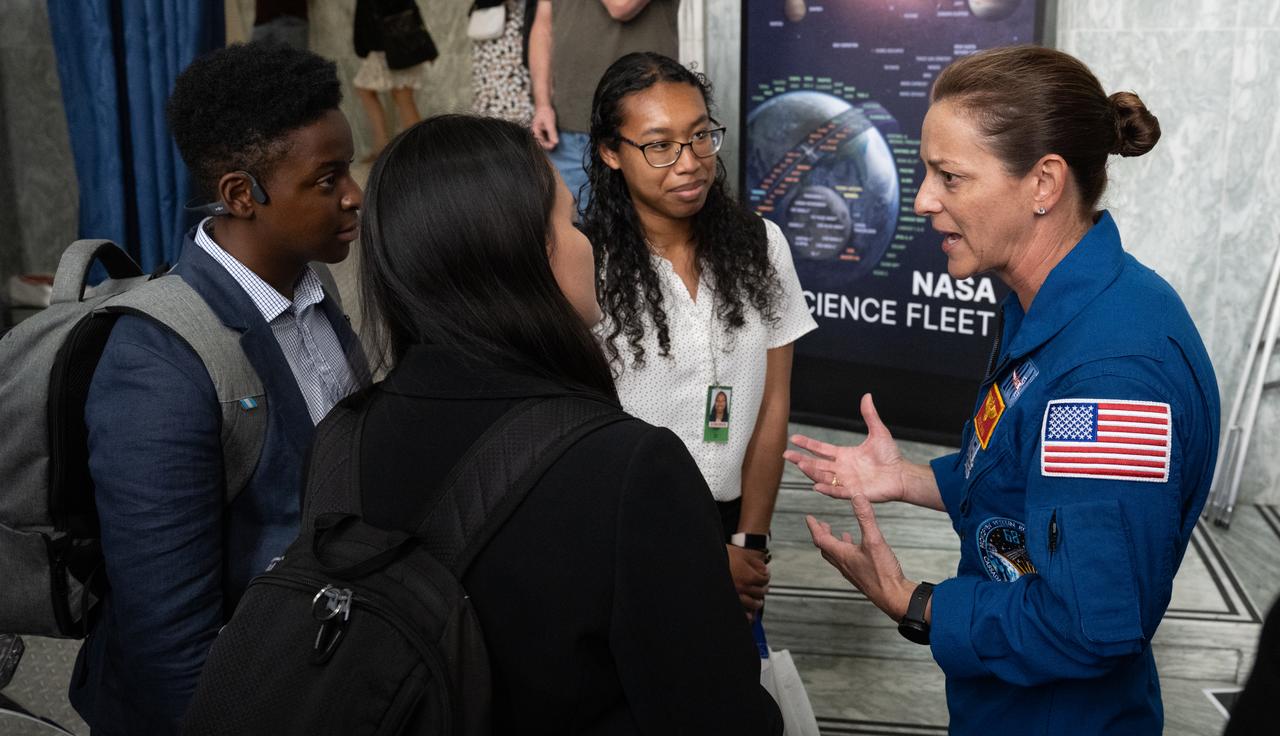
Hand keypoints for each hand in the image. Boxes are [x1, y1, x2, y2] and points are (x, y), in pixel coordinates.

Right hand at [531, 105, 558, 149]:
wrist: (545, 105)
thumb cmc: (545, 112)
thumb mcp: (550, 123)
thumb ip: (552, 133)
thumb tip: (555, 143)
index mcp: (535, 131)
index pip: (540, 143)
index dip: (547, 145)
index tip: (554, 145)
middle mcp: (536, 133)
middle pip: (542, 143)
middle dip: (549, 144)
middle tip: (556, 144)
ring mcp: (539, 132)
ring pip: (545, 141)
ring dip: (550, 142)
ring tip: (555, 141)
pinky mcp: (543, 130)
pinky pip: (547, 137)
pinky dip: (551, 138)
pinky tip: (554, 137)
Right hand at [725, 544, 769, 618]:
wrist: (708, 561)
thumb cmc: (725, 557)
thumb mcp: (743, 555)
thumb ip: (757, 563)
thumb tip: (765, 570)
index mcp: (748, 576)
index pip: (764, 579)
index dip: (766, 576)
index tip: (765, 575)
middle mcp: (743, 588)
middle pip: (760, 591)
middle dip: (763, 588)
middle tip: (764, 587)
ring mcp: (736, 596)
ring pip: (753, 604)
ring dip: (758, 603)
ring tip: (758, 601)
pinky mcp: (729, 601)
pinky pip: (741, 612)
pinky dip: (747, 615)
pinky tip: (750, 615)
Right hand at [784, 393, 905, 502]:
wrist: (902, 474)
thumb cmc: (891, 456)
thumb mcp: (878, 432)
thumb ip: (870, 415)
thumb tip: (867, 396)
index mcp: (844, 455)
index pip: (821, 449)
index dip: (807, 444)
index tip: (793, 438)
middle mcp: (842, 469)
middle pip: (817, 464)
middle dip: (801, 459)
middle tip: (786, 455)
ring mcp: (847, 481)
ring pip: (824, 477)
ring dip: (811, 472)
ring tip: (800, 464)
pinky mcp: (855, 492)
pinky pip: (838, 492)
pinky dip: (827, 489)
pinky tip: (817, 485)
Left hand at [806, 494, 913, 620]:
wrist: (893, 597)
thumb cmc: (882, 573)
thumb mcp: (874, 540)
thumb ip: (866, 518)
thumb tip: (858, 497)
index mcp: (842, 554)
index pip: (820, 538)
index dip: (814, 527)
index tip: (809, 518)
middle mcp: (844, 564)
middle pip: (826, 548)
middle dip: (822, 534)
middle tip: (821, 525)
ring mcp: (852, 572)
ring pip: (837, 555)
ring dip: (835, 543)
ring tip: (840, 534)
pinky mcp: (861, 576)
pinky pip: (849, 562)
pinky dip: (849, 551)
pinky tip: (859, 550)